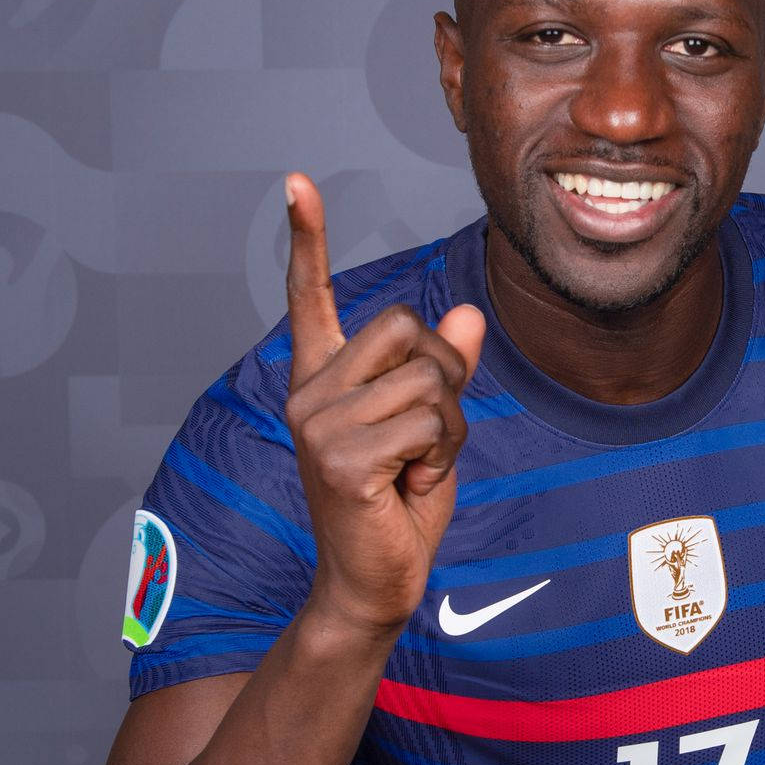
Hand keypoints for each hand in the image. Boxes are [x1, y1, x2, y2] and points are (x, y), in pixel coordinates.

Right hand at [282, 171, 484, 637]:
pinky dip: (441, 458)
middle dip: (445, 379)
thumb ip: (444, 371)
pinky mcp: (339, 456)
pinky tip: (410, 488)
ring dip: (448, 430)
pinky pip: (429, 422)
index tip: (296, 183)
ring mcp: (317, 424)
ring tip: (416, 470)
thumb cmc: (400, 505)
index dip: (307, 240)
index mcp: (322, 381)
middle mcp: (308, 393)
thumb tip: (469, 314)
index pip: (310, 298)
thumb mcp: (430, 430)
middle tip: (425, 439)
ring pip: (429, 379)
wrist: (375, 581)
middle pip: (406, 326)